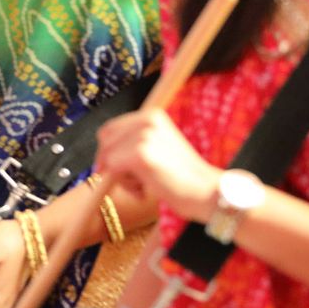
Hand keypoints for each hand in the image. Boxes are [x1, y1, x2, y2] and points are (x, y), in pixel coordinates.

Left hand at [96, 110, 218, 222]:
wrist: (207, 192)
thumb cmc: (183, 177)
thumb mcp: (159, 148)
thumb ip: (135, 144)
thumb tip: (101, 154)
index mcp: (152, 115)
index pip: (111, 128)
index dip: (106, 151)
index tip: (109, 169)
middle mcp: (147, 120)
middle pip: (105, 141)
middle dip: (110, 164)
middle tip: (133, 183)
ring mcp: (143, 136)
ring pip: (108, 157)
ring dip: (121, 178)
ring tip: (144, 188)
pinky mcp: (140, 154)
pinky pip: (112, 169)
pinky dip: (126, 186)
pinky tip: (144, 192)